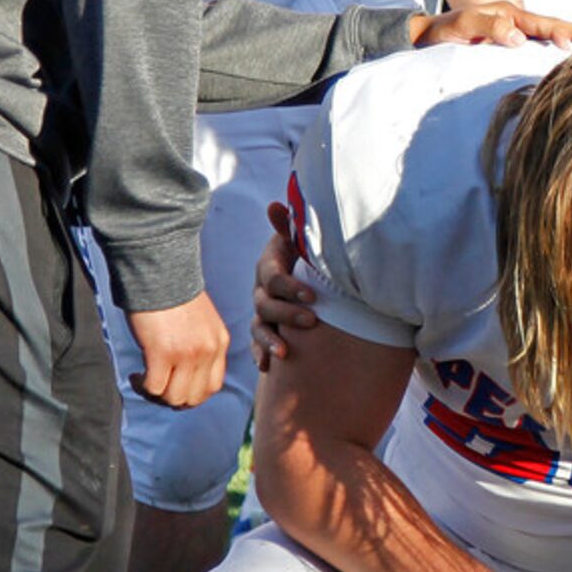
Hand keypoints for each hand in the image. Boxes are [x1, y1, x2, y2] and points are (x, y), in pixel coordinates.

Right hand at [126, 291, 228, 408]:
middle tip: (156, 388)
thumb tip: (183, 373)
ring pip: (174, 398)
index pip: (213, 386)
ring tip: (143, 381)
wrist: (159, 270)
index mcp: (219, 342)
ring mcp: (187, 354)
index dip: (192, 394)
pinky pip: (154, 388)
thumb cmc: (172, 292)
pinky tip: (135, 376)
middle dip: (173, 399)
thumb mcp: (200, 321)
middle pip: (194, 398)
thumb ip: (200, 344)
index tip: (174, 386)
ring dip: (156, 396)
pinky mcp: (162, 352)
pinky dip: (142, 387)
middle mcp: (208, 350)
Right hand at [251, 200, 319, 371]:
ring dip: (269, 341)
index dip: (291, 288)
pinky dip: (261, 354)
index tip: (314, 296)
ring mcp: (262, 311)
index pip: (273, 279)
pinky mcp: (266, 328)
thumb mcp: (297, 237)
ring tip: (284, 354)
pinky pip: (257, 343)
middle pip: (265, 305)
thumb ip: (288, 224)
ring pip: (258, 327)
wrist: (303, 269)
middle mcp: (261, 290)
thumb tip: (275, 204)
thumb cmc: (304, 251)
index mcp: (269, 267)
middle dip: (287, 314)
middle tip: (312, 321)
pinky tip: (267, 367)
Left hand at [407, 3, 571, 49]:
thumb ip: (488, 26)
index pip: (546, 24)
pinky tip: (570, 76)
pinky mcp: (515, 56)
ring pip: (552, 45)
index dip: (566, 32)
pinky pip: (541, 57)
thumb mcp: (463, 24)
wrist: (430, 39)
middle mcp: (520, 27)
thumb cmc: (445, 31)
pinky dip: (558, 63)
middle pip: (556, 31)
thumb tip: (519, 38)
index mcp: (512, 16)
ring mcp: (520, 41)